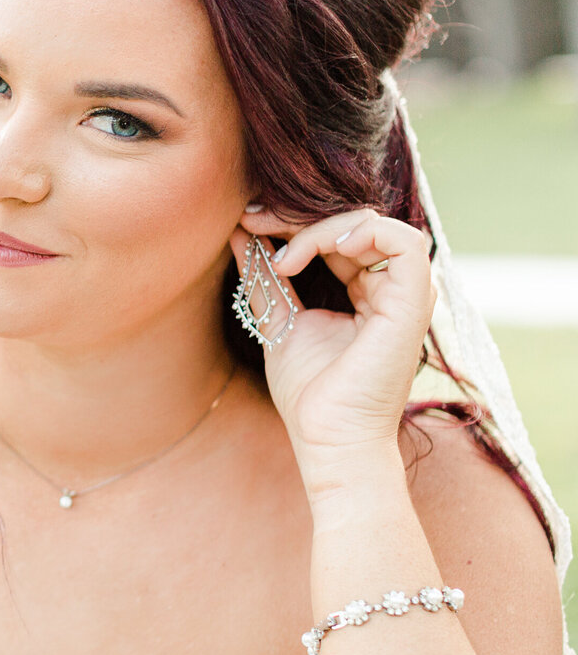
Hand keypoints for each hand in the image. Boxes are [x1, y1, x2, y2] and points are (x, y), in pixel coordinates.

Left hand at [231, 206, 436, 465]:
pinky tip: (321, 249)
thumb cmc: (309, 393)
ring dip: (322, 227)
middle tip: (254, 220)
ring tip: (284, 258)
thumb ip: (265, 278)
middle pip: (352, 223)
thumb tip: (241, 232)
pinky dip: (363, 233)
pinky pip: (405, 243)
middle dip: (298, 216)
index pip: (336, 234)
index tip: (248, 220)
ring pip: (374, 225)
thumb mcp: (279, 321)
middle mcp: (391, 289)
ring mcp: (406, 296)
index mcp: (367, 292)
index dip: (293, 221)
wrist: (328, 438)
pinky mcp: (413, 305)